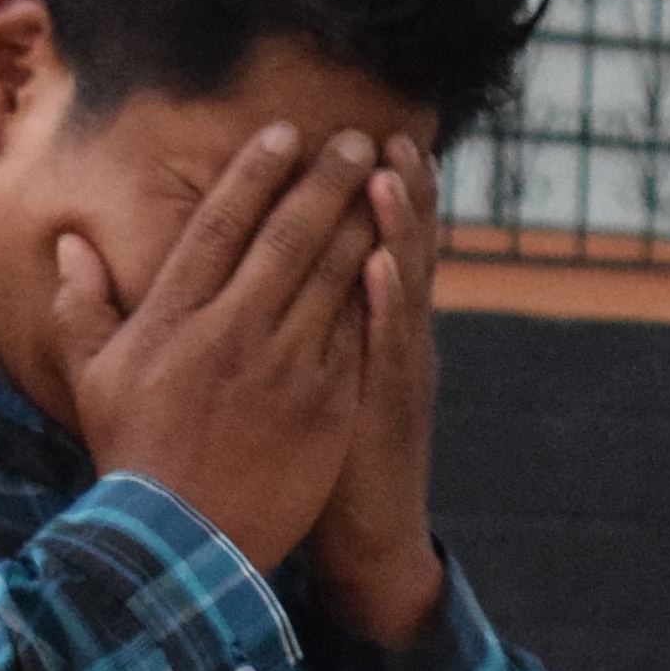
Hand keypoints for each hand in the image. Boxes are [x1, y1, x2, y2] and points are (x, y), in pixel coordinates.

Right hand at [53, 121, 380, 573]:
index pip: (220, 225)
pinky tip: (398, 252)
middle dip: (325, 180)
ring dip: (362, 219)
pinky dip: (379, 287)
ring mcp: (285, 367)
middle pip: (288, 236)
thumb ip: (81, 305)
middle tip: (353, 139)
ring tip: (386, 178)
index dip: (255, 173)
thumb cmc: (134, 458)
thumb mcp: (91, 378)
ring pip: (334, 275)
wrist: (182, 545)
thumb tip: (72, 243)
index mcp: (174, 319)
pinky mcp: (327, 403)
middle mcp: (232, 332)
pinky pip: (359, 330)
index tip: (285, 134)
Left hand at [297, 140, 448, 649]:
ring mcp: (395, 373)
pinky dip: (389, 307)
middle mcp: (392, 341)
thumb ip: (296, 326)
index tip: (363, 136)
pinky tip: (381, 269)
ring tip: (389, 173)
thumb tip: (266, 279)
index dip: (375, 193)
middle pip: (402, 250)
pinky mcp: (386, 411)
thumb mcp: (312, 381)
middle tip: (392, 132)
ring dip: (398, 229)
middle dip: (400, 190)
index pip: (375, 244)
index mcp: (367, 329)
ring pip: (403, 288)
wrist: (365, 539)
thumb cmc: (317, 458)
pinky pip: (388, 351)